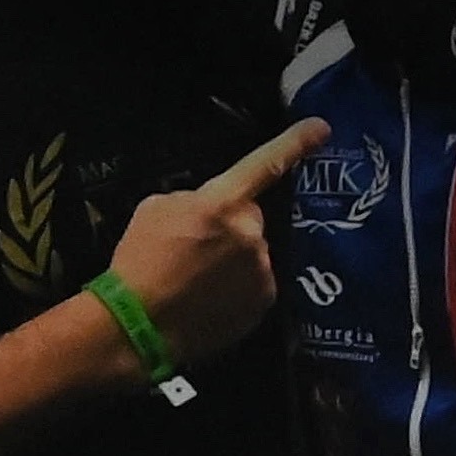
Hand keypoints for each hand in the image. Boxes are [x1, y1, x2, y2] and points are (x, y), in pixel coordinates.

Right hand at [107, 118, 327, 372]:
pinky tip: (207, 303)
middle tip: (195, 251)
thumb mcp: (153, 211)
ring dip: (232, 262)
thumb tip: (207, 207)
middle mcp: (250, 233)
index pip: (265, 164)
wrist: (133, 328)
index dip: (295, 142)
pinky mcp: (261, 304)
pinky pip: (254, 286)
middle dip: (230, 229)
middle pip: (250, 219)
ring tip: (196, 283)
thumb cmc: (137, 265)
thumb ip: (191, 200)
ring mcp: (260, 270)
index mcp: (222, 203)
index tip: (322, 127)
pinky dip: (235, 292)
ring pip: (253, 255)